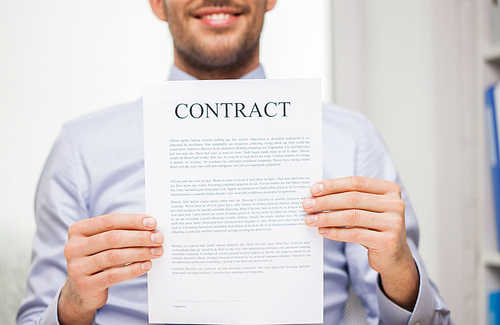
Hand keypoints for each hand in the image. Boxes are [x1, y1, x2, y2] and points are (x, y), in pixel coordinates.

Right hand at [58, 214, 163, 324]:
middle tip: (158, 238)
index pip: (109, 221)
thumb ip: (121, 232)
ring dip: (139, 253)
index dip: (133, 221)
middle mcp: (73, 247)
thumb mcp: (103, 243)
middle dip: (139, 237)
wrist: (81, 291)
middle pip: (112, 238)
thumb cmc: (98, 259)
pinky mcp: (84, 285)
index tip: (152, 223)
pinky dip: (133, 269)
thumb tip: (151, 228)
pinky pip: (113, 275)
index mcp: (78, 230)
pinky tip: (146, 265)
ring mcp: (76, 267)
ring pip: (114, 256)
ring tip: (156, 252)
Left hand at [302, 176, 418, 310]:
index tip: (313, 190)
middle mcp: (395, 204)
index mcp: (390, 189)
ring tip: (311, 219)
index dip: (333, 185)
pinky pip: (355, 235)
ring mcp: (394, 223)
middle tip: (307, 205)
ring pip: (352, 216)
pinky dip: (336, 232)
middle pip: (353, 198)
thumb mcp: (365, 208)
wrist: (393, 255)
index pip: (356, 182)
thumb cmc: (373, 227)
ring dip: (327, 217)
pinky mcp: (388, 241)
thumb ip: (349, 198)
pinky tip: (323, 231)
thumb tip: (316, 195)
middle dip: (326, 201)